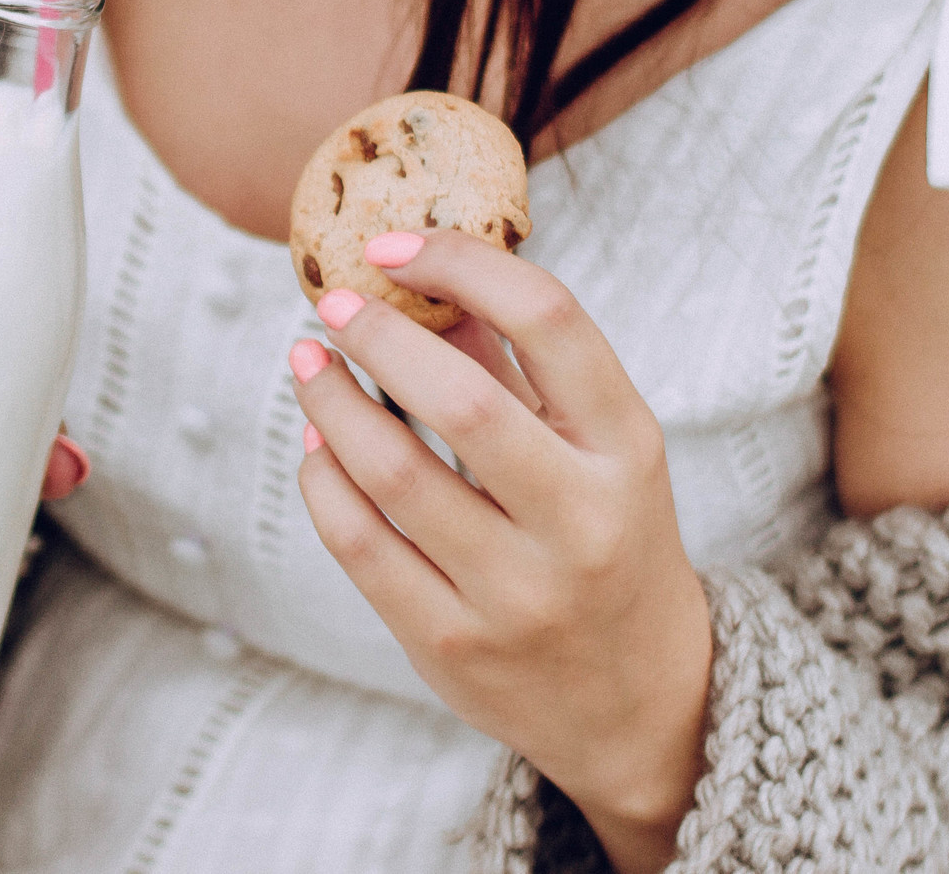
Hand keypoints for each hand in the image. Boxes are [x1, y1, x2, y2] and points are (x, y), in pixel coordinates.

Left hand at [288, 231, 711, 873]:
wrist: (642, 703)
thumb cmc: (611, 542)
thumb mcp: (599, 449)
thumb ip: (520, 366)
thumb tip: (425, 277)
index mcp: (629, 449)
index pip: (551, 322)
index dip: (463, 264)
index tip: (394, 244)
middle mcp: (583, 521)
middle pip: (462, 402)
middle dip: (378, 336)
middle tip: (332, 302)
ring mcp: (517, 593)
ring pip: (395, 477)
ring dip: (332, 404)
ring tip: (306, 363)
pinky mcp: (452, 647)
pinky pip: (361, 548)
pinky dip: (323, 481)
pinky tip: (315, 445)